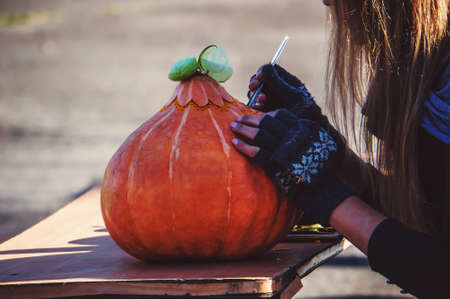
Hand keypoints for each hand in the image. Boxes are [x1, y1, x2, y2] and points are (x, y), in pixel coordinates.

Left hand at [230, 109, 355, 225]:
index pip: (281, 115)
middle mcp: (292, 135)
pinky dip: (244, 146)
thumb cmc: (322, 167)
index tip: (258, 115)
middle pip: (266, 122)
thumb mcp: (319, 143)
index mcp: (302, 128)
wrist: (325, 187)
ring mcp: (284, 148)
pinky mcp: (276, 162)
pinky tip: (235, 143)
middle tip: (239, 119)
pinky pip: (256, 151)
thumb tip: (294, 127)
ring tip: (233, 127)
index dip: (267, 114)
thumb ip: (305, 133)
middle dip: (250, 119)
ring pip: (259, 134)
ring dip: (244, 129)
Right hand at [248, 64, 343, 145]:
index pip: (270, 70)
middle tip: (255, 88)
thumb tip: (264, 68)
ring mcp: (271, 100)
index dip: (263, 71)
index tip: (260, 76)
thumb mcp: (293, 96)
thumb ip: (279, 83)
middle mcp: (277, 89)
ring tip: (260, 101)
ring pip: (256, 93)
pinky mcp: (266, 110)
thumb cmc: (307, 112)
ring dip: (255, 95)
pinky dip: (255, 105)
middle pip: (260, 81)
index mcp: (286, 81)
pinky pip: (255, 105)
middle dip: (255, 84)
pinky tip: (259, 108)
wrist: (308, 132)